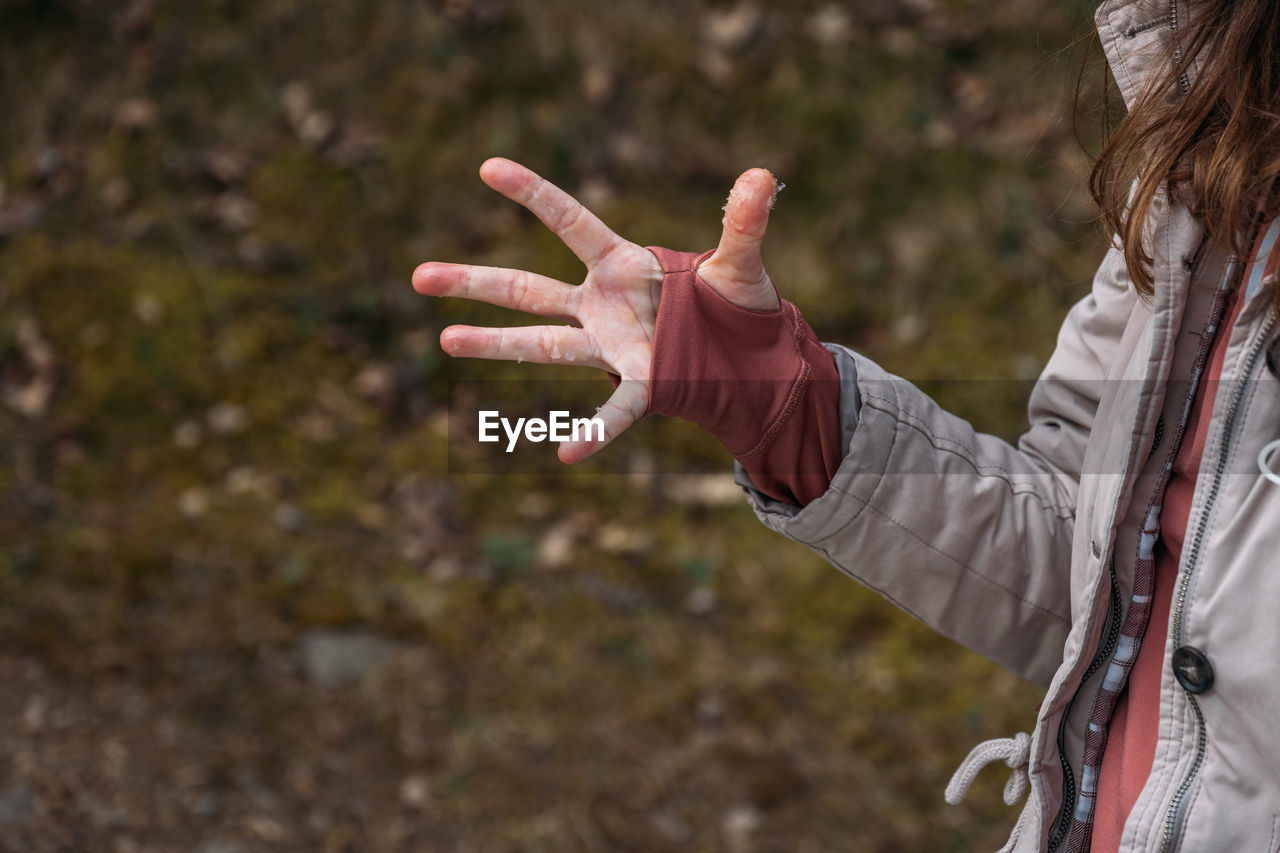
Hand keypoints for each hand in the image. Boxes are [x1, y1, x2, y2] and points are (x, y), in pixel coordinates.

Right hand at [413, 157, 780, 463]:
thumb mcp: (740, 264)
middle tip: (419, 277)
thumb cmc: (738, 303)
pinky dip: (595, 432)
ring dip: (492, 344)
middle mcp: (603, 303)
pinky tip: (566, 454)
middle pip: (527, 288)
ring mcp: (610, 345)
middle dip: (474, 282)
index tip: (488, 166)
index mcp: (623, 263)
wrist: (753, 355)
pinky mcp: (638, 382)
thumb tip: (764, 176)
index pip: (569, 221)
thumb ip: (745, 224)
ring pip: (539, 343)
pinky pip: (612, 409)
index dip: (531, 194)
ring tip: (444, 340)